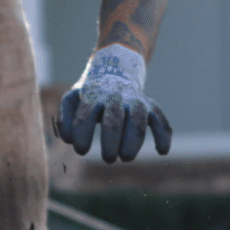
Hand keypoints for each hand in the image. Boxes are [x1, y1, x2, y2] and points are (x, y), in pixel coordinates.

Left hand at [58, 44, 170, 162]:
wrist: (115, 70)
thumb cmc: (90, 94)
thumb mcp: (73, 99)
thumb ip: (66, 119)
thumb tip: (69, 139)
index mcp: (93, 97)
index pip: (85, 116)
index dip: (83, 134)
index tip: (81, 150)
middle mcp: (115, 98)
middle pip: (114, 119)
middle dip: (111, 140)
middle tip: (108, 158)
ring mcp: (135, 102)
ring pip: (138, 120)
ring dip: (134, 140)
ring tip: (126, 157)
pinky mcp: (149, 107)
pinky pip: (159, 120)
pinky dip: (163, 135)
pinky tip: (162, 151)